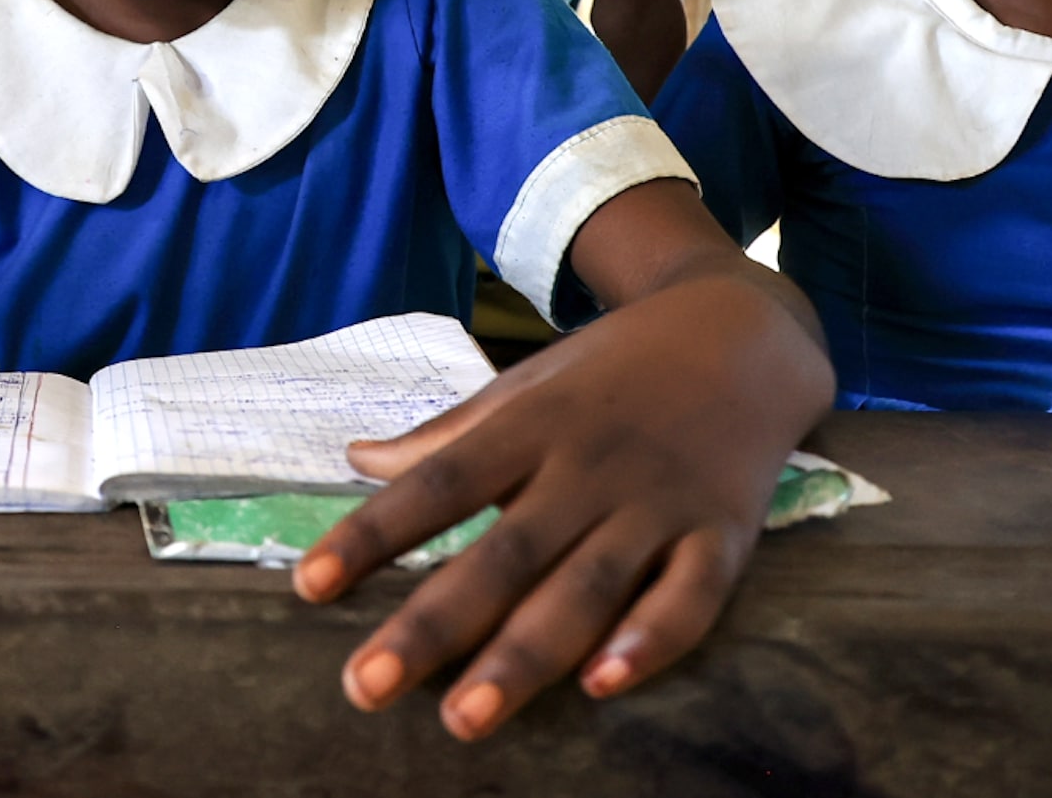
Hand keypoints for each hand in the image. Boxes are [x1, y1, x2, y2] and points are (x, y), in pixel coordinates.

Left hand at [291, 273, 830, 739]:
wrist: (742, 331)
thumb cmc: (613, 371)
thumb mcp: (525, 385)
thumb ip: (446, 435)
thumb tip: (355, 459)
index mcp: (529, 425)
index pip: (437, 483)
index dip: (371, 535)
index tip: (308, 587)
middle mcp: (587, 466)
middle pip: (501, 554)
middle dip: (430, 625)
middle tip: (363, 687)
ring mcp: (658, 502)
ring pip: (585, 589)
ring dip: (523, 658)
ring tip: (463, 720)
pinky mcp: (724, 533)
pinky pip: (691, 595)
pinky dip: (651, 640)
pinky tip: (602, 684)